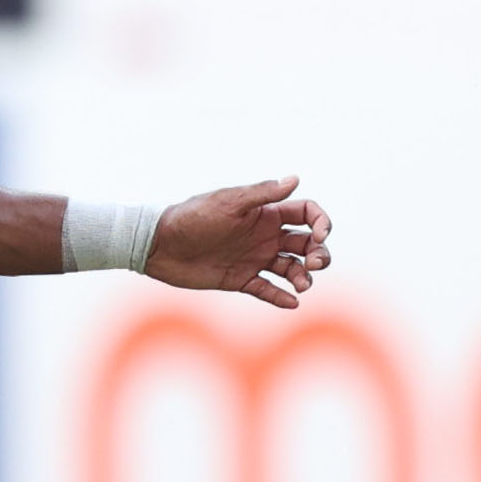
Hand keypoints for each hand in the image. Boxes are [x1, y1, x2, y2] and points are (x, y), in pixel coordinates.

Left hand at [146, 176, 332, 310]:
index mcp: (265, 213)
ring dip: (304, 276)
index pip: (307, 214)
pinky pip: (268, 290)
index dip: (322, 222)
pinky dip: (282, 297)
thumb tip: (295, 179)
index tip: (320, 234)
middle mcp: (264, 235)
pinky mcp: (241, 279)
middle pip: (307, 244)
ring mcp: (254, 258)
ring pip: (292, 268)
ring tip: (301, 285)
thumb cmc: (191, 218)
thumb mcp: (227, 203)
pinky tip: (292, 302)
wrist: (158, 245)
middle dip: (319, 254)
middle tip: (312, 263)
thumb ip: (262, 194)